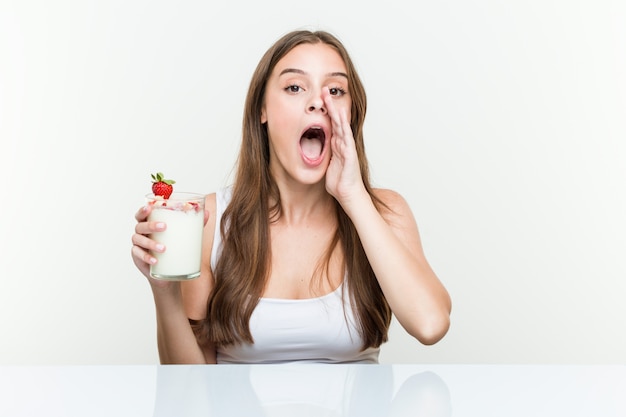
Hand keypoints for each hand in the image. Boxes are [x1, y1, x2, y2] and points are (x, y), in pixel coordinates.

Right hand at [131, 204, 210, 288]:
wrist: (169, 270)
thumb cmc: (175, 247)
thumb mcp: (184, 234)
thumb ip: (194, 223)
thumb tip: (207, 213)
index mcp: (150, 223)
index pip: (142, 214)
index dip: (143, 210)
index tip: (149, 208)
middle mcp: (142, 232)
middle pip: (140, 225)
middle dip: (151, 225)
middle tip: (164, 227)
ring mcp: (138, 244)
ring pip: (138, 239)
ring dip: (150, 243)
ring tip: (163, 248)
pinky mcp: (137, 257)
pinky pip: (138, 255)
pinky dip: (146, 257)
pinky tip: (155, 261)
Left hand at [323, 88, 366, 207]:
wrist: (348, 195)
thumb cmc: (339, 183)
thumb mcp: (326, 165)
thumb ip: (321, 156)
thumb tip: (310, 152)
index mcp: (336, 145)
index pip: (330, 124)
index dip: (325, 111)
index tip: (319, 98)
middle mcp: (342, 143)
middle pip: (336, 120)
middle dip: (330, 105)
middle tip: (324, 90)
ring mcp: (347, 147)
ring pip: (341, 125)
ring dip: (336, 111)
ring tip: (330, 98)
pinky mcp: (350, 154)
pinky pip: (346, 138)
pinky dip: (343, 127)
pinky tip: (341, 117)